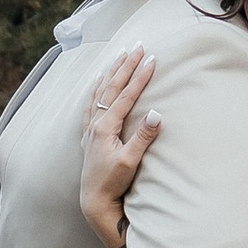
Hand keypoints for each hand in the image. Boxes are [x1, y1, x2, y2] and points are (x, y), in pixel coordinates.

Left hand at [80, 47, 161, 247]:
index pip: (127, 95)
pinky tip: (98, 83)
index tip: (152, 59)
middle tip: (138, 46)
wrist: (95, 201)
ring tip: (119, 56)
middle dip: (126, 66)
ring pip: (100, 92)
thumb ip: (143, 137)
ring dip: (111, 73)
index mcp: (106, 126)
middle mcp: (96, 123)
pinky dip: (96, 90)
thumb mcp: (130, 161)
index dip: (140, 76)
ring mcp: (91, 129)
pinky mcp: (89, 136)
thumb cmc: (113, 183)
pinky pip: (91, 104)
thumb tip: (157, 114)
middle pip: (112, 87)